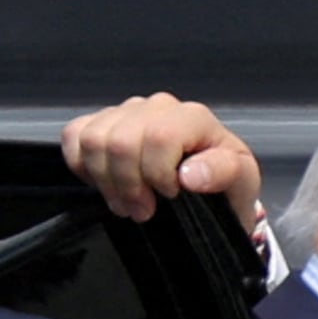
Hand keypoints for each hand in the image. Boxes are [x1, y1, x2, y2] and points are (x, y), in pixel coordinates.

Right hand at [61, 92, 262, 230]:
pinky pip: (74, 136)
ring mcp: (127, 112)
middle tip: (143, 211)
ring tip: (128, 204)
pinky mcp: (102, 122)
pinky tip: (107, 184)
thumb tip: (191, 174)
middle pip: (120, 141)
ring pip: (93, 140)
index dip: (156, 174)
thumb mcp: (241, 183)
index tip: (169, 198)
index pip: (159, 136)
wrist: (212, 190)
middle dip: (128, 185)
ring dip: (106, 182)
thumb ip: (224, 173)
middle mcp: (159, 107)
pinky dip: (83, 167)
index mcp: (194, 117)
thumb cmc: (226, 184)